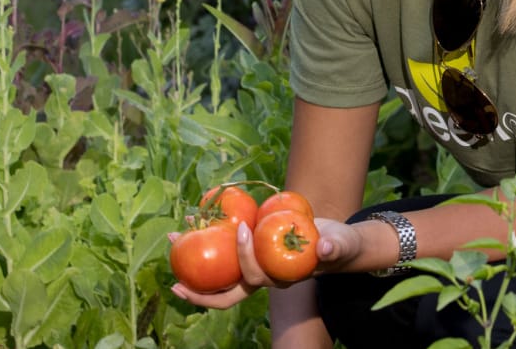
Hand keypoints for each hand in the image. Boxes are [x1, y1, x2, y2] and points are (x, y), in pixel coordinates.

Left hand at [170, 217, 365, 307]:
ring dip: (193, 261)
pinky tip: (195, 221)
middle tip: (176, 283)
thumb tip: (325, 248)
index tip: (242, 228)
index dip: (244, 258)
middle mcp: (262, 278)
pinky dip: (208, 238)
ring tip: (175, 237)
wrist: (335, 240)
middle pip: (227, 294)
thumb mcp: (340, 244)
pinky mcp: (250, 251)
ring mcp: (254, 266)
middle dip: (199, 292)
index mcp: (279, 278)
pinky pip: (224, 252)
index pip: (255, 278)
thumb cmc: (339, 244)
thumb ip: (335, 248)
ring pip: (219, 274)